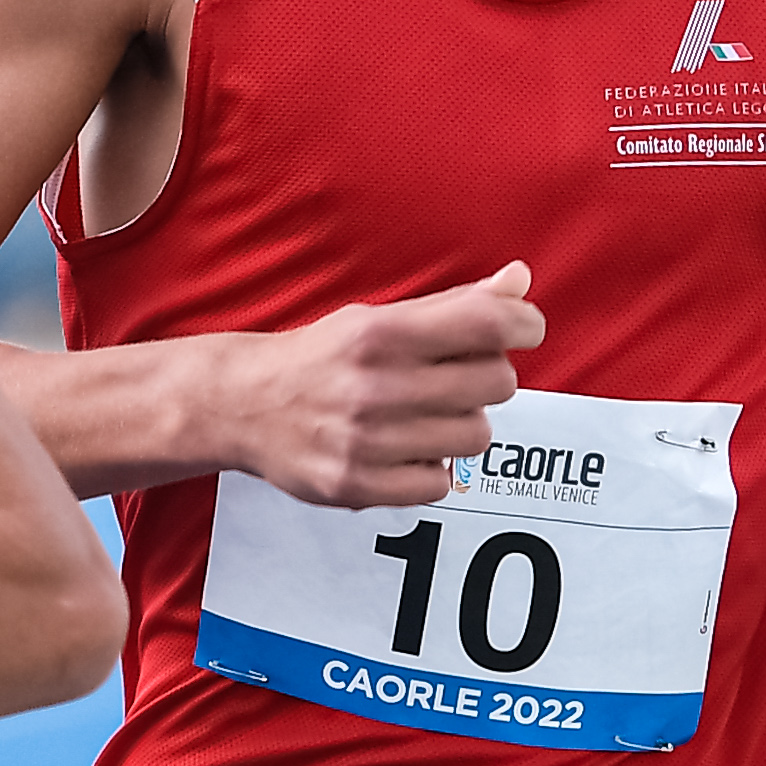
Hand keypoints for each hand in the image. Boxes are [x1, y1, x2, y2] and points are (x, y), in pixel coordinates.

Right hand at [223, 263, 545, 506]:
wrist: (242, 406)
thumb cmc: (322, 357)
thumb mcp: (377, 318)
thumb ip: (453, 305)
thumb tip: (520, 281)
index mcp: (381, 334)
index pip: (488, 323)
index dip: (523, 324)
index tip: (522, 330)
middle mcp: (375, 386)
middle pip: (496, 383)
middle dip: (486, 378)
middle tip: (454, 379)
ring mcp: (365, 440)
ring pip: (476, 436)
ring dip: (461, 425)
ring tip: (425, 416)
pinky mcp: (356, 484)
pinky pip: (439, 483)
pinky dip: (431, 468)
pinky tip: (404, 449)